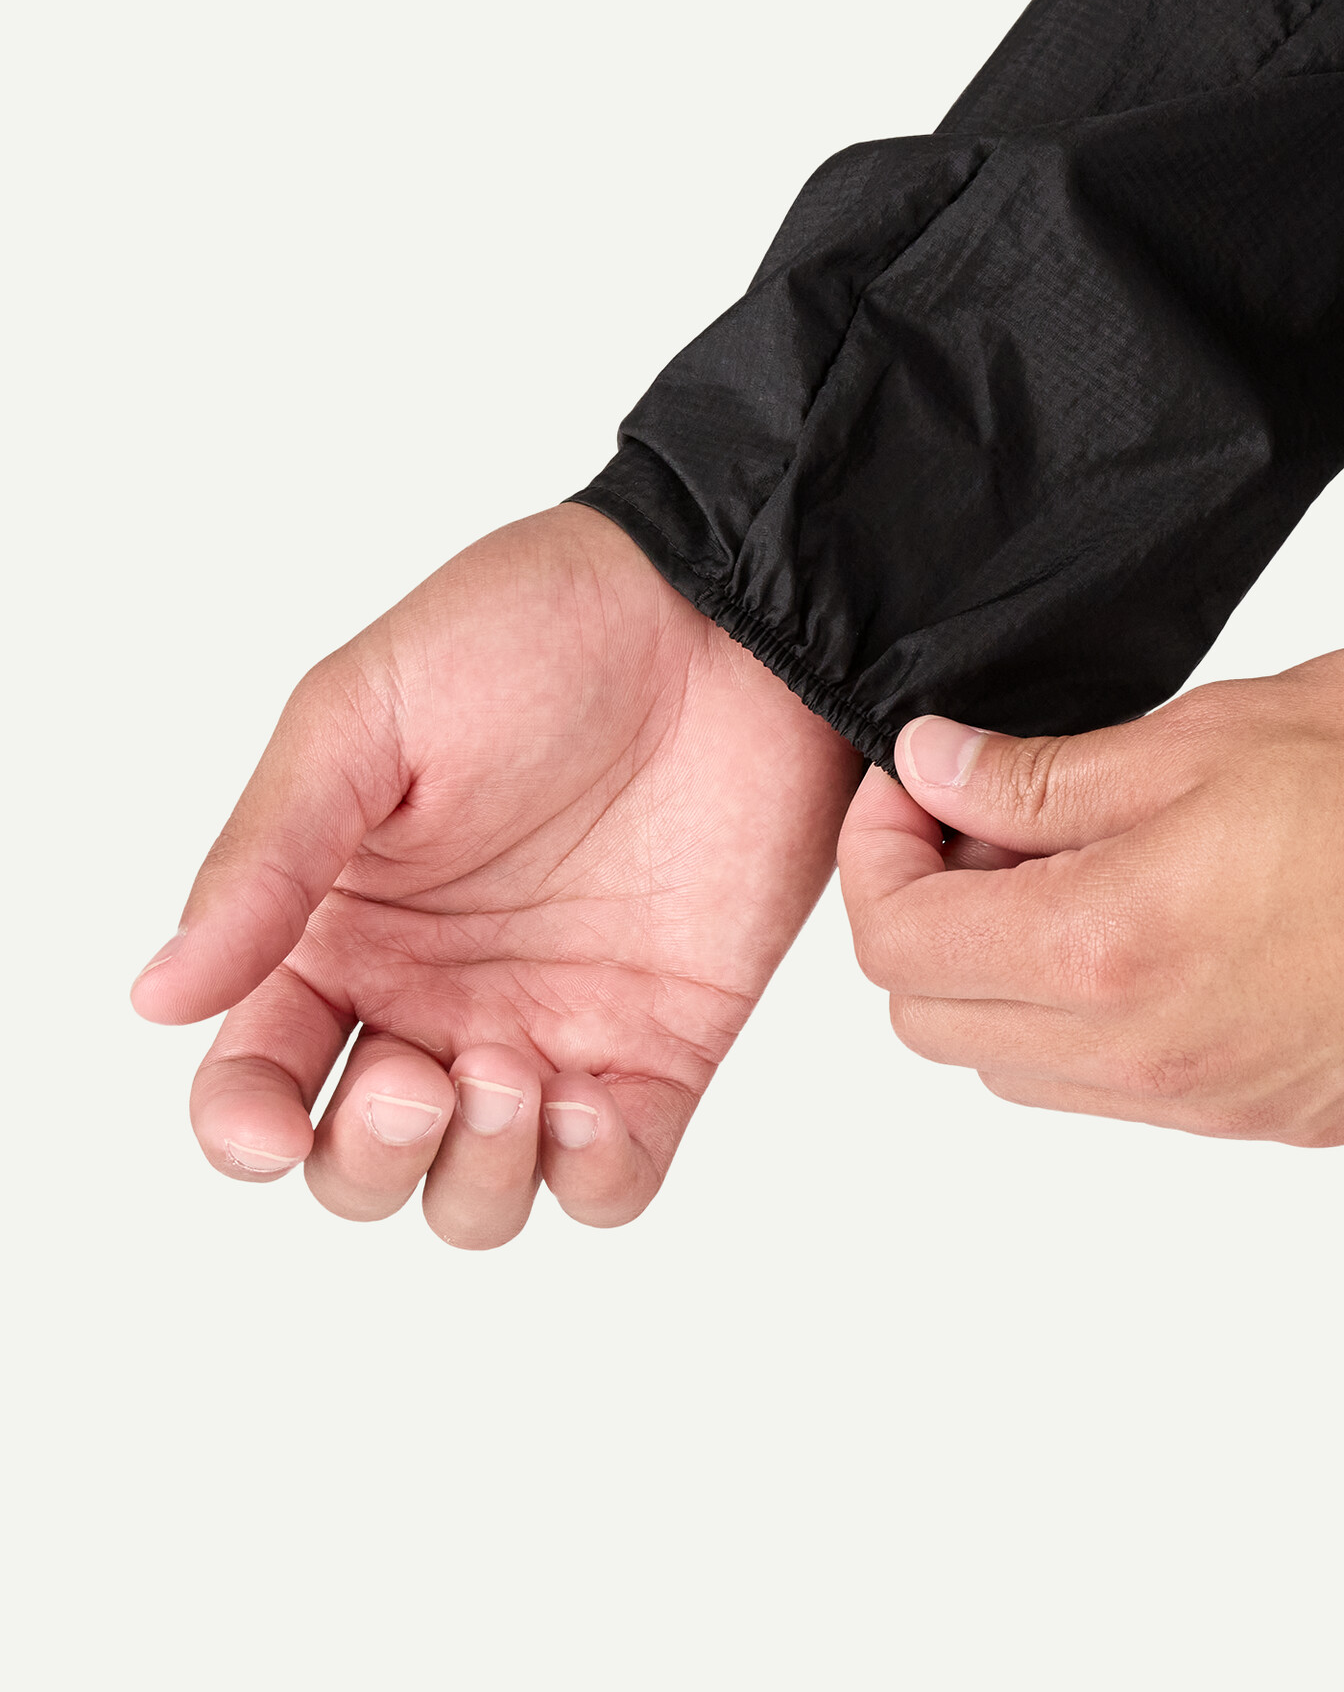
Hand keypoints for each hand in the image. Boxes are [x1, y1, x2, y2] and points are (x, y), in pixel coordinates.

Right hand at [132, 504, 860, 1245]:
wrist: (717, 615)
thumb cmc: (534, 632)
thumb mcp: (367, 717)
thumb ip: (269, 858)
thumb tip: (160, 992)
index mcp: (345, 928)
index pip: (260, 1078)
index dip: (247, 1130)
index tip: (270, 1129)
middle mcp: (439, 996)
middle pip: (363, 1164)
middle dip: (370, 1161)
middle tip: (420, 1077)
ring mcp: (552, 1025)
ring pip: (481, 1194)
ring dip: (475, 1177)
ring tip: (506, 1077)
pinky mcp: (664, 1040)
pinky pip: (616, 1176)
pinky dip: (592, 1176)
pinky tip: (588, 1101)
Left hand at [838, 645, 1343, 1146]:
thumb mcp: (1198, 735)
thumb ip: (1038, 779)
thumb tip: (931, 772)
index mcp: (1105, 953)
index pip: (897, 943)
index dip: (877, 851)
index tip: (917, 784)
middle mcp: (1142, 1060)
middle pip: (934, 1025)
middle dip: (926, 918)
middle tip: (991, 822)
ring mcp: (1208, 1106)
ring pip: (1019, 1069)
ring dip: (1005, 976)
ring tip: (1079, 872)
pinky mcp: (1271, 1120)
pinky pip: (1120, 1092)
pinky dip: (1091, 1020)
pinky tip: (1155, 928)